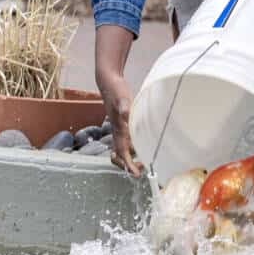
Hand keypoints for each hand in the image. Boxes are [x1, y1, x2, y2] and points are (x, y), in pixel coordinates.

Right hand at [94, 25, 141, 175]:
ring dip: (132, 158)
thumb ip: (124, 107)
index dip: (128, 165)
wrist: (108, 80)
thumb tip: (127, 115)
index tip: (136, 174)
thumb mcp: (121, 97)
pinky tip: (144, 145)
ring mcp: (120, 128)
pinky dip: (135, 147)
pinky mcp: (123, 123)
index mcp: (118, 129)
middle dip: (130, 165)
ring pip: (124, 149)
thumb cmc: (115, 89)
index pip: (121, 152)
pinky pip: (128, 140)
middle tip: (144, 169)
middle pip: (121, 155)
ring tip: (145, 162)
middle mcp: (118, 131)